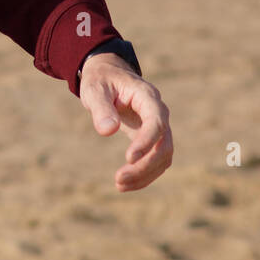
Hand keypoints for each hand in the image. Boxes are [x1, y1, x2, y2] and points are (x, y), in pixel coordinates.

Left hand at [79, 53, 172, 191]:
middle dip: (145, 165)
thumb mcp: (95, 89)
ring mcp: (158, 126)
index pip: (156, 121)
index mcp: (147, 95)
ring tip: (119, 184)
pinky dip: (144, 175)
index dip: (146, 141)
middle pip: (164, 144)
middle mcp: (158, 112)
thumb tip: (108, 131)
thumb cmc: (101, 80)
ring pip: (163, 156)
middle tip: (119, 179)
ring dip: (145, 174)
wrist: (107, 75)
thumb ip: (101, 108)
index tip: (128, 158)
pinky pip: (156, 160)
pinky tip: (125, 184)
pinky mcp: (152, 138)